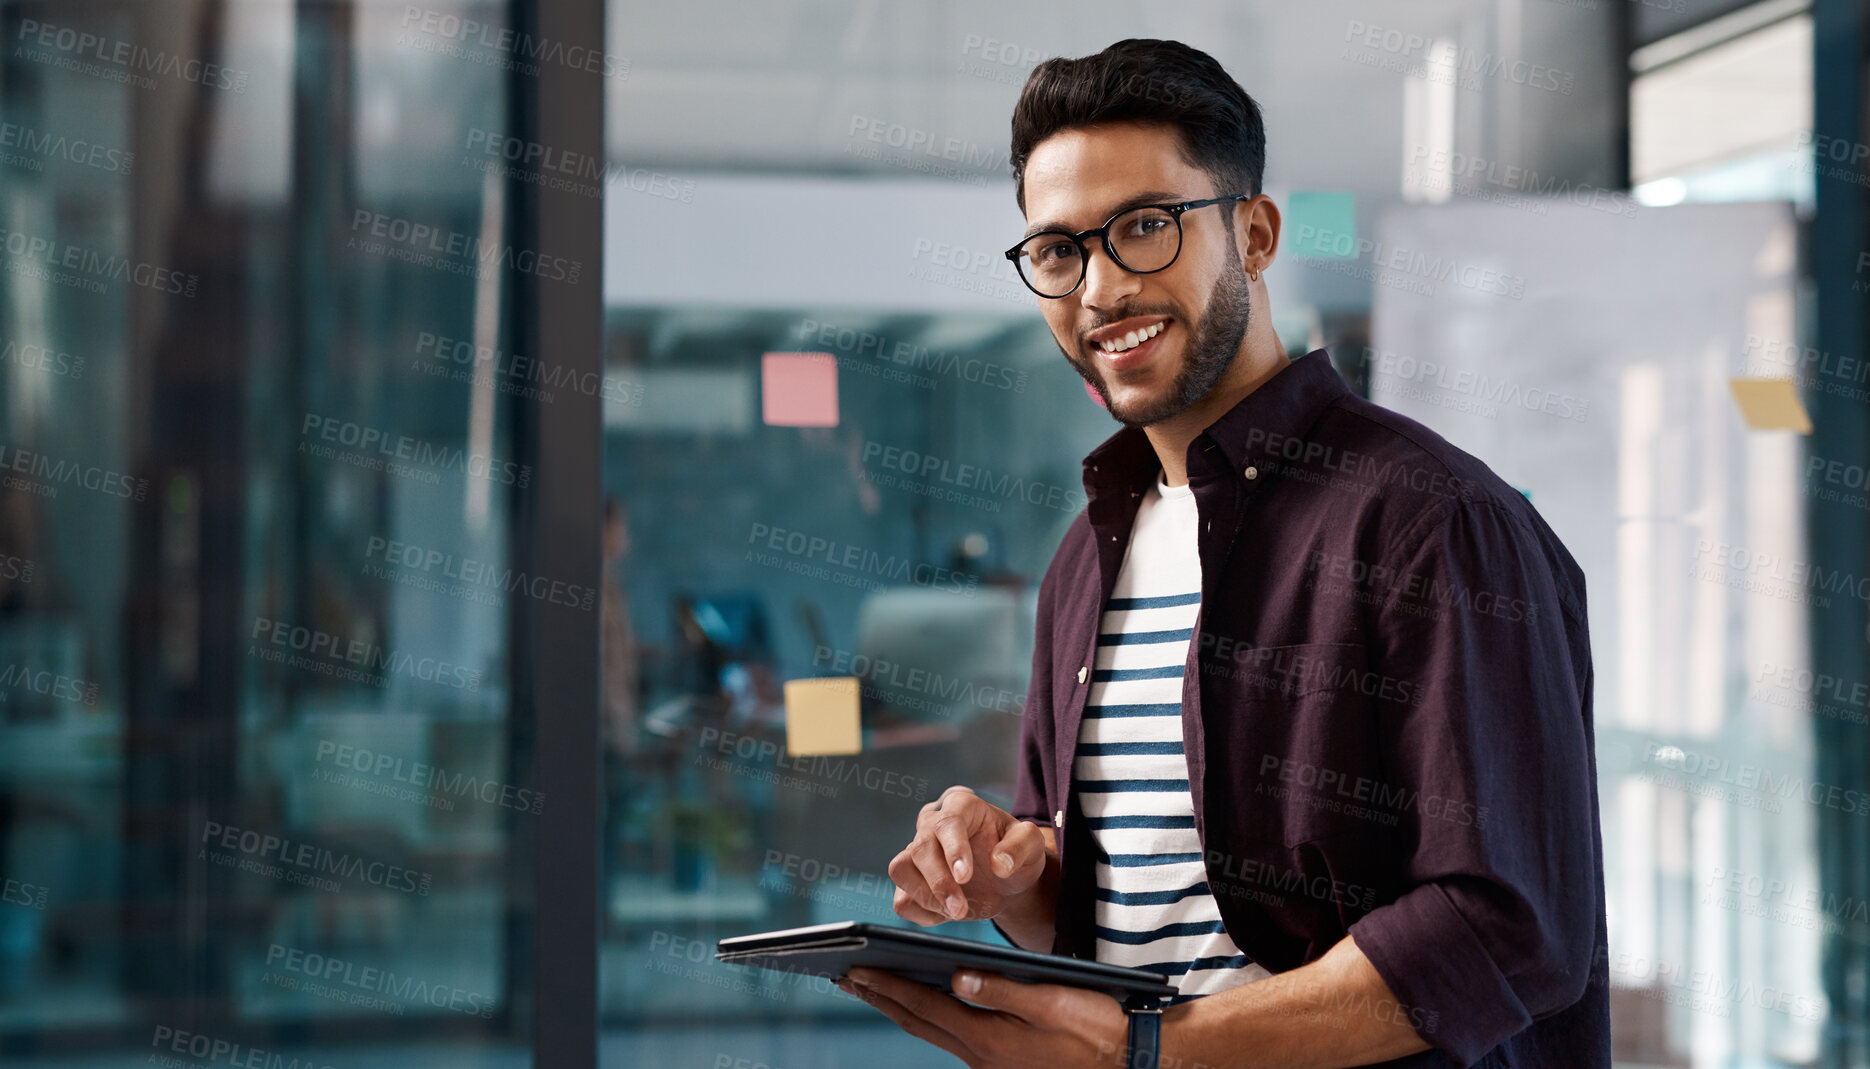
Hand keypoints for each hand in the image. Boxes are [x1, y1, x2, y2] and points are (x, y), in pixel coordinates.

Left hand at [840, 967, 1127, 1068]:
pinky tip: (921, 1004)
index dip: (887, 986)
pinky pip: (951, 1036)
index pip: (924, 1006)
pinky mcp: (1000, 1061)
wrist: (1127, 1060)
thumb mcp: (1050, 1000)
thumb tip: (955, 976)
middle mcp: (981, 1055)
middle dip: (880, 997)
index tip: (854, 969)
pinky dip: (928, 1016)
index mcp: (989, 1038)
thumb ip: (1000, 988)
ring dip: (898, 1007)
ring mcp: (989, 1062)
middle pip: (918, 1021)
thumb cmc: (1094, 1026)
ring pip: (932, 1031)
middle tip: (844, 976)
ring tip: (871, 986)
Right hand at [889, 786, 1047, 923]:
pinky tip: (947, 914)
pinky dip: (922, 913)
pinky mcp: (911, 881)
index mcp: (962, 806)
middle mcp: (932, 824)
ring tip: (957, 910)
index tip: (965, 877)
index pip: (948, 822)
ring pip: (900, 869)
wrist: (1005, 880)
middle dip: (939, 883)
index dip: (953, 850)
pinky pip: (902, 900)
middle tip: (961, 909)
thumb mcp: (1031, 845)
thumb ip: (1020, 847)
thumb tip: (999, 863)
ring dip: (926, 897)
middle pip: (919, 848)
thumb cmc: (1016, 855)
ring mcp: (916, 852)